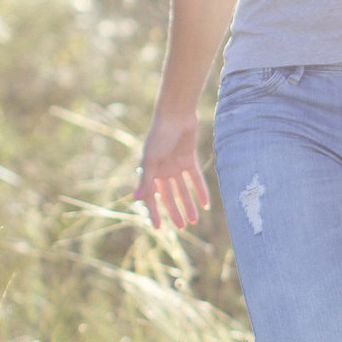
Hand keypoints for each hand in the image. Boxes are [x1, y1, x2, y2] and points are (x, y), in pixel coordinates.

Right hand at [133, 107, 207, 229]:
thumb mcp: (152, 159)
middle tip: (183, 227)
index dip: (154, 212)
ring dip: (188, 204)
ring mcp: (176, 165)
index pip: (151, 196)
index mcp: (150, 171)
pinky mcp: (189, 159)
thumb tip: (135, 199)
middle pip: (169, 196)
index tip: (158, 228)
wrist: (176, 114)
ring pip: (183, 190)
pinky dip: (200, 190)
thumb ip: (146, 179)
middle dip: (175, 211)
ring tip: (195, 220)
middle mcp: (163, 170)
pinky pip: (195, 178)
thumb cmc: (160, 135)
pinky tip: (206, 204)